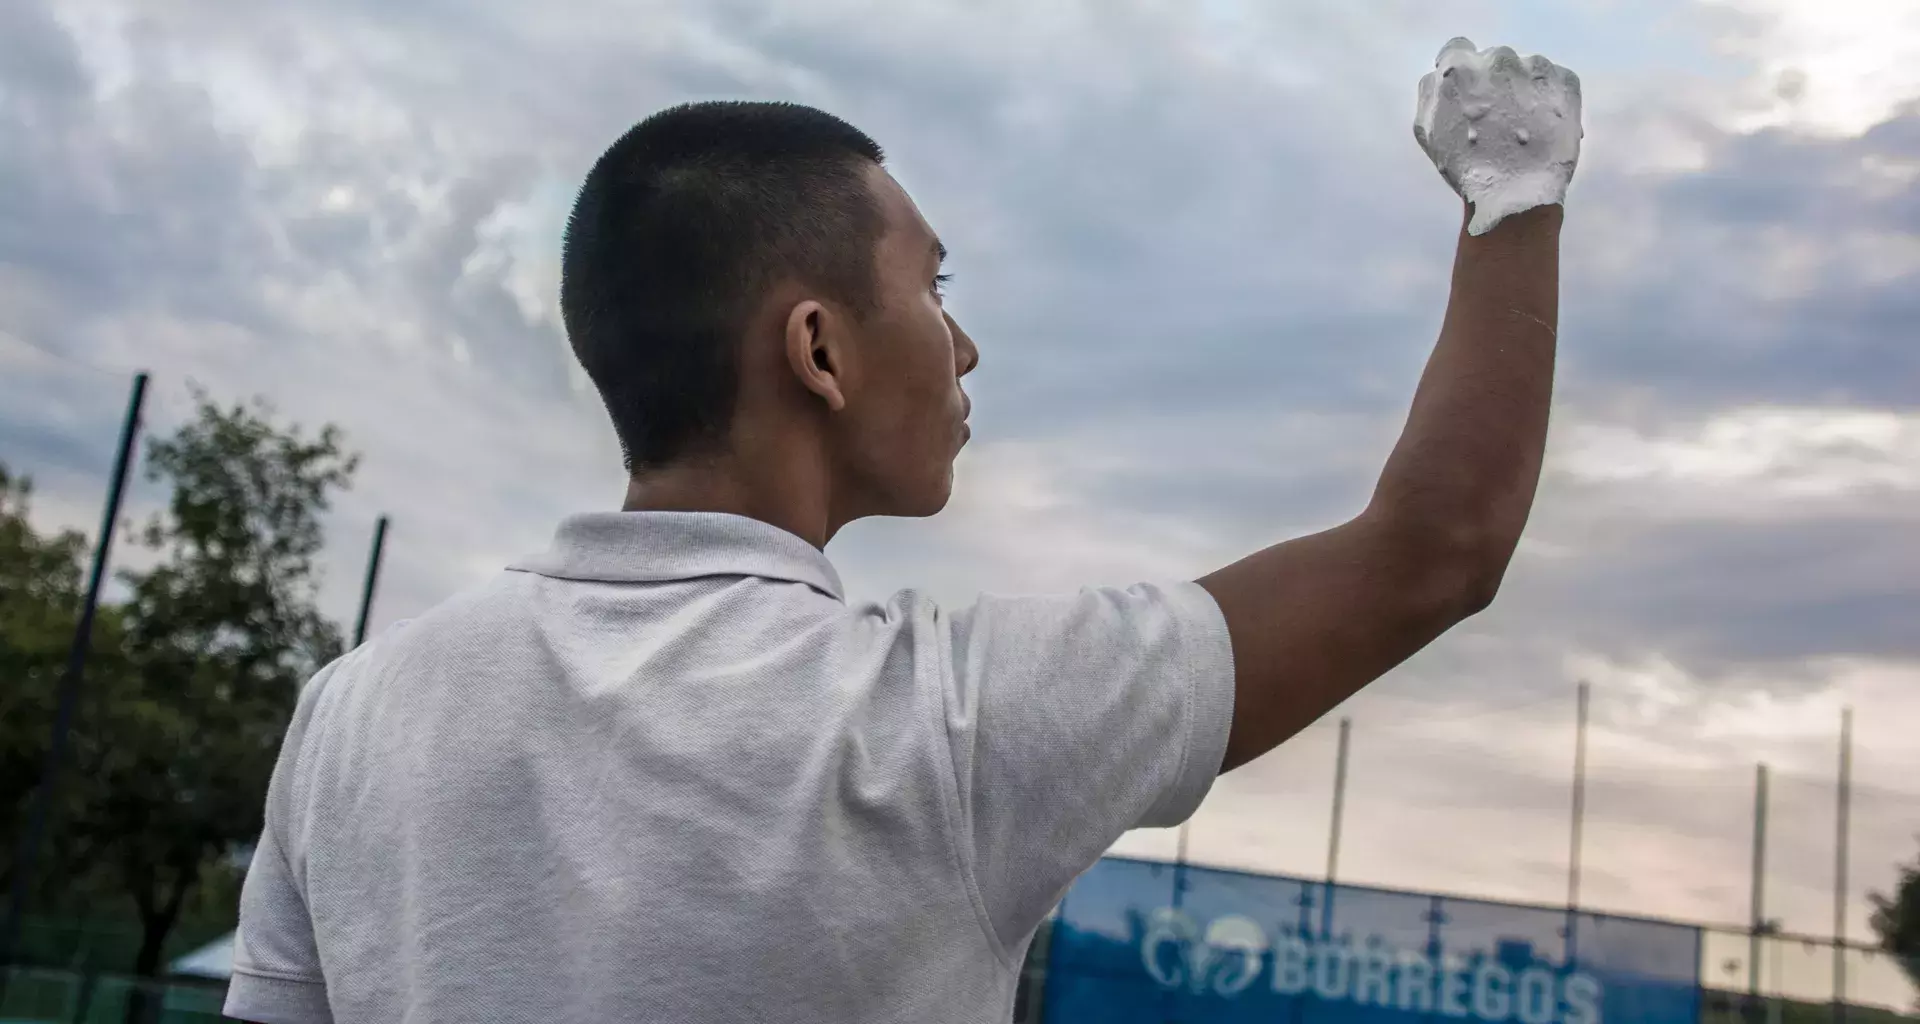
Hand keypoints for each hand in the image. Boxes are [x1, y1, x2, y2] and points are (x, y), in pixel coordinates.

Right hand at [1414, 37, 1582, 235]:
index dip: (1461, 73)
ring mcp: (1534, 67)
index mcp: (1458, 67)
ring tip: (1522, 128)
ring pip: (1525, 70)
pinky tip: (1541, 127)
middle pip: (1493, 60)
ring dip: (1522, 90)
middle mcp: (1497, 58)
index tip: (1468, 93)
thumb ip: (1430, 92)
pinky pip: (1554, 81)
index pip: (1456, 49)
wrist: (1516, 194)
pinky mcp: (1565, 80)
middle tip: (1496, 120)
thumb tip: (1440, 75)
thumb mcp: (1427, 131)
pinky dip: (1548, 99)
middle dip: (1492, 83)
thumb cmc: (1466, 168)